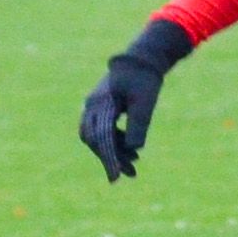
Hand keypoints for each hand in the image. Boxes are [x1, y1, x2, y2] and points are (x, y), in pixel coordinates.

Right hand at [79, 18, 193, 182]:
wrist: (142, 59)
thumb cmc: (144, 79)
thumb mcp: (145, 103)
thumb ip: (138, 125)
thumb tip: (133, 150)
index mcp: (101, 103)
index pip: (99, 138)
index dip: (107, 159)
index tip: (116, 177)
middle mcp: (93, 105)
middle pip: (93, 140)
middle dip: (109, 158)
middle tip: (126, 175)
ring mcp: (95, 105)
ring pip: (98, 136)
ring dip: (113, 151)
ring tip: (133, 165)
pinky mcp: (102, 107)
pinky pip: (102, 129)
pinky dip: (114, 141)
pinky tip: (130, 150)